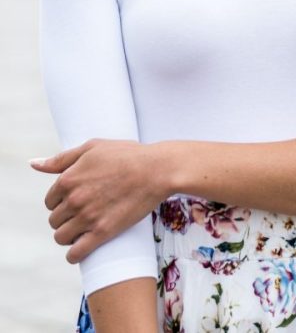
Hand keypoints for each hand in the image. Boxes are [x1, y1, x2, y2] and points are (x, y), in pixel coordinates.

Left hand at [30, 139, 161, 262]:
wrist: (155, 170)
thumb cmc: (125, 154)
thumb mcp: (91, 147)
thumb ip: (60, 159)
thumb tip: (34, 163)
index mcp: (68, 179)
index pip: (50, 200)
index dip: (60, 201)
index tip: (74, 200)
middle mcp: (74, 200)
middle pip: (54, 220)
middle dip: (64, 218)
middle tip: (81, 214)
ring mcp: (87, 217)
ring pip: (61, 237)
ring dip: (68, 236)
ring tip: (81, 230)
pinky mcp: (102, 233)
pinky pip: (76, 253)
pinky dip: (74, 254)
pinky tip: (81, 248)